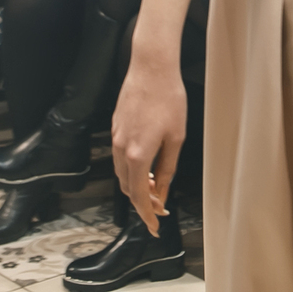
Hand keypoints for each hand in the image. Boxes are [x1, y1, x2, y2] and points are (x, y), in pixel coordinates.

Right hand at [111, 56, 186, 232]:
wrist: (151, 67)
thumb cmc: (168, 97)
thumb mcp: (176, 137)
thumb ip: (168, 167)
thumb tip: (164, 189)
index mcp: (138, 154)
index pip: (139, 196)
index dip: (147, 214)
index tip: (154, 226)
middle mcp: (121, 148)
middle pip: (127, 188)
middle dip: (143, 202)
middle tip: (160, 208)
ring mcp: (116, 137)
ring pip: (122, 173)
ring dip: (137, 185)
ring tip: (157, 187)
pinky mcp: (116, 126)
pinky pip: (119, 157)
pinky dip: (131, 168)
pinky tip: (146, 166)